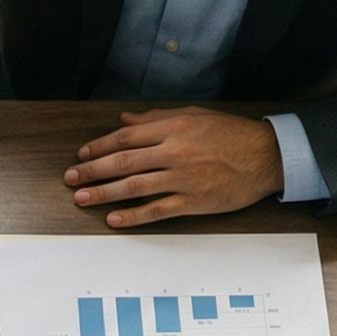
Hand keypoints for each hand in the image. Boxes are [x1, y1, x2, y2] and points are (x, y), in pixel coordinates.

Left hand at [65, 107, 285, 226]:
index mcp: (173, 128)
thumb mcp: (194, 116)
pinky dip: (133, 215)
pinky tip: (114, 219)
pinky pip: (157, 210)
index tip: (82, 155)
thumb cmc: (231, 134)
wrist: (266, 156)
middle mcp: (174, 152)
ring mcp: (183, 179)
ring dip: (104, 194)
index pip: (126, 138)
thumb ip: (156, 118)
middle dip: (92, 171)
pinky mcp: (193, 202)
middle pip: (123, 162)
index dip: (100, 147)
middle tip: (71, 179)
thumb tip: (125, 121)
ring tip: (82, 199)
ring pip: (134, 186)